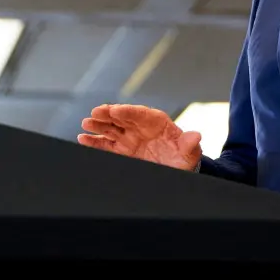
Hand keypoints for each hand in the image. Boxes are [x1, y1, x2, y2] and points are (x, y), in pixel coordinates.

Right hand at [76, 104, 201, 170]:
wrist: (176, 170)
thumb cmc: (183, 158)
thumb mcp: (189, 152)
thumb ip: (190, 144)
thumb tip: (196, 135)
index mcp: (157, 123)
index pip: (141, 113)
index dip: (128, 111)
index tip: (116, 110)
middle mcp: (140, 127)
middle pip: (122, 117)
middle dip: (108, 114)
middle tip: (95, 113)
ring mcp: (129, 138)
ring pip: (111, 128)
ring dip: (98, 125)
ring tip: (86, 124)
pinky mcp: (121, 150)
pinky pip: (105, 144)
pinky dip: (94, 141)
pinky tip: (83, 139)